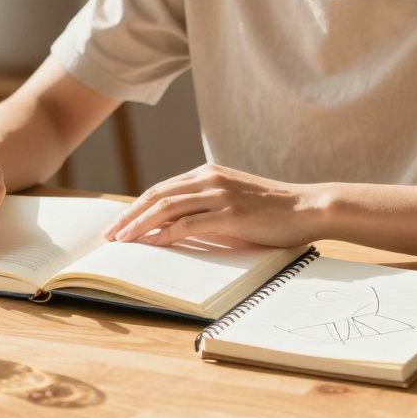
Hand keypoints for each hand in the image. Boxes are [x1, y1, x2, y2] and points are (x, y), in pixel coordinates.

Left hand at [101, 163, 323, 247]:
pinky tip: (151, 244)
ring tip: (122, 240)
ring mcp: (220, 195)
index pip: (162, 189)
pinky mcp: (230, 214)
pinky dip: (165, 234)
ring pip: (166, 208)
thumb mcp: (233, 200)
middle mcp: (209, 179)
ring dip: (139, 225)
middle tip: (109, 234)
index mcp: (208, 173)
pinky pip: (189, 224)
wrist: (307, 208)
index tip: (118, 224)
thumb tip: (174, 226)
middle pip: (156, 195)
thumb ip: (206, 206)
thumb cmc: (271, 210)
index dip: (136, 207)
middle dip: (128, 216)